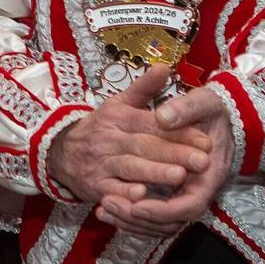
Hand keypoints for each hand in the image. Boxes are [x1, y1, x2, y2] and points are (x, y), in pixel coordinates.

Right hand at [49, 66, 212, 211]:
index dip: (178, 132)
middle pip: (145, 146)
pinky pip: (111, 190)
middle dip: (175, 154)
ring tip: (180, 176)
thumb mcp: (117, 104)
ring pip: (131, 168)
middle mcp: (110, 139)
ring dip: (155, 173)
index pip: (152, 124)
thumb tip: (165, 67)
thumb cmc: (99, 128)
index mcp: (119, 117)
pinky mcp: (96, 186)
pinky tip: (143, 196)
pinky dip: (125, 194)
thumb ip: (144, 88)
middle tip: (203, 160)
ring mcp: (102, 163)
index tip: (205, 139)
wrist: (59, 151)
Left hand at [96, 85, 235, 237]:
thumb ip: (186, 108)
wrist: (221, 115)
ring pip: (160, 223)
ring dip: (131, 220)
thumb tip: (163, 117)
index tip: (137, 205)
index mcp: (210, 173)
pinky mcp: (174, 194)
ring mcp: (186, 194)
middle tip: (108, 203)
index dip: (163, 210)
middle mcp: (199, 190)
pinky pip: (153, 216)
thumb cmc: (213, 109)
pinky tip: (106, 209)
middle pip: (171, 221)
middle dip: (139, 217)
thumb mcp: (205, 101)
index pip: (190, 205)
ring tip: (102, 208)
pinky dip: (131, 217)